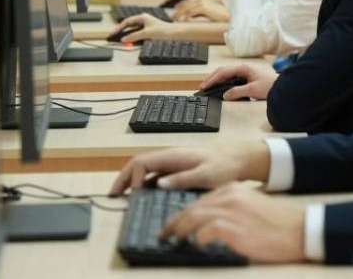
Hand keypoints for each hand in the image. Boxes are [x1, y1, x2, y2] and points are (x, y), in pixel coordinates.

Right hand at [107, 13, 171, 42]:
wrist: (174, 34)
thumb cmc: (163, 31)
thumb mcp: (146, 33)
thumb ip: (134, 36)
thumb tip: (124, 39)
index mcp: (143, 17)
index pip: (127, 21)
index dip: (119, 27)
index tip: (113, 33)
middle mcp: (144, 20)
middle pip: (129, 25)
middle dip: (121, 31)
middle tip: (113, 37)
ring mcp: (146, 25)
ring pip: (133, 30)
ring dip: (126, 35)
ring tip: (119, 40)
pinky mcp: (148, 31)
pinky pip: (137, 34)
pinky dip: (132, 37)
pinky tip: (129, 41)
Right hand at [108, 141, 269, 196]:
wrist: (241, 159)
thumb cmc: (226, 165)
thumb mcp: (206, 175)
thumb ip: (183, 179)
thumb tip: (159, 183)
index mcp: (174, 156)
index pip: (142, 162)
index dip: (132, 177)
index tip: (134, 195)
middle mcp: (170, 157)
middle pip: (138, 164)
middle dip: (123, 178)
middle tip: (112, 195)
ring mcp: (173, 163)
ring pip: (145, 170)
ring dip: (131, 181)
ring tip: (122, 197)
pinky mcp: (178, 170)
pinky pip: (155, 175)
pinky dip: (143, 184)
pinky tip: (142, 197)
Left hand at [160, 184, 305, 262]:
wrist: (298, 229)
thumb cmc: (279, 224)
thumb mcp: (253, 209)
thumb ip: (233, 210)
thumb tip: (212, 225)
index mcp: (234, 190)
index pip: (201, 201)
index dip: (184, 213)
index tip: (174, 224)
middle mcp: (229, 196)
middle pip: (193, 208)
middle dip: (175, 222)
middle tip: (165, 234)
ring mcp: (230, 210)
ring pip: (194, 217)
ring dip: (180, 230)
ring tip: (172, 240)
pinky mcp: (232, 227)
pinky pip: (205, 231)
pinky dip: (198, 239)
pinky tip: (197, 245)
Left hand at [173, 0, 228, 22]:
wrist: (227, 14)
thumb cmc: (217, 14)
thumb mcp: (204, 10)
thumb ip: (195, 11)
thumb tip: (186, 16)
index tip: (171, 4)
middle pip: (184, 3)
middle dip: (177, 10)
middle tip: (172, 17)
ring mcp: (201, 1)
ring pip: (186, 8)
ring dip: (179, 14)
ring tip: (175, 20)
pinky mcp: (203, 7)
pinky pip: (191, 12)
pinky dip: (186, 17)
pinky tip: (184, 20)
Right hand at [199, 64, 277, 100]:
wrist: (283, 88)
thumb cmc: (270, 86)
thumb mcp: (252, 90)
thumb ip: (237, 92)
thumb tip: (225, 95)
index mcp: (243, 68)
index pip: (223, 72)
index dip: (212, 79)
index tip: (204, 86)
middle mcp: (243, 69)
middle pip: (223, 71)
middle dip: (212, 78)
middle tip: (202, 86)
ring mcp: (245, 73)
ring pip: (227, 75)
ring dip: (217, 80)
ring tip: (209, 87)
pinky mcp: (247, 78)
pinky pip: (231, 79)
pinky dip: (224, 82)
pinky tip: (221, 88)